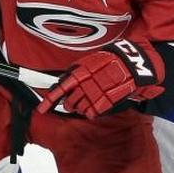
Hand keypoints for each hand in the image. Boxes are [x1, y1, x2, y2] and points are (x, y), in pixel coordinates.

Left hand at [36, 39, 165, 118]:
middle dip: (68, 104)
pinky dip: (90, 111)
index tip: (41, 109)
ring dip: (79, 108)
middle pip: (69, 101)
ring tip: (85, 103)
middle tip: (71, 103)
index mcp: (81, 71)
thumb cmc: (111, 60)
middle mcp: (87, 84)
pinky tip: (93, 107)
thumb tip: (66, 81)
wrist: (132, 62)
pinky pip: (92, 112)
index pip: (61, 87)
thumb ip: (78, 71)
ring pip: (79, 108)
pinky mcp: (107, 101)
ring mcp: (97, 93)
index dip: (49, 99)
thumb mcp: (91, 60)